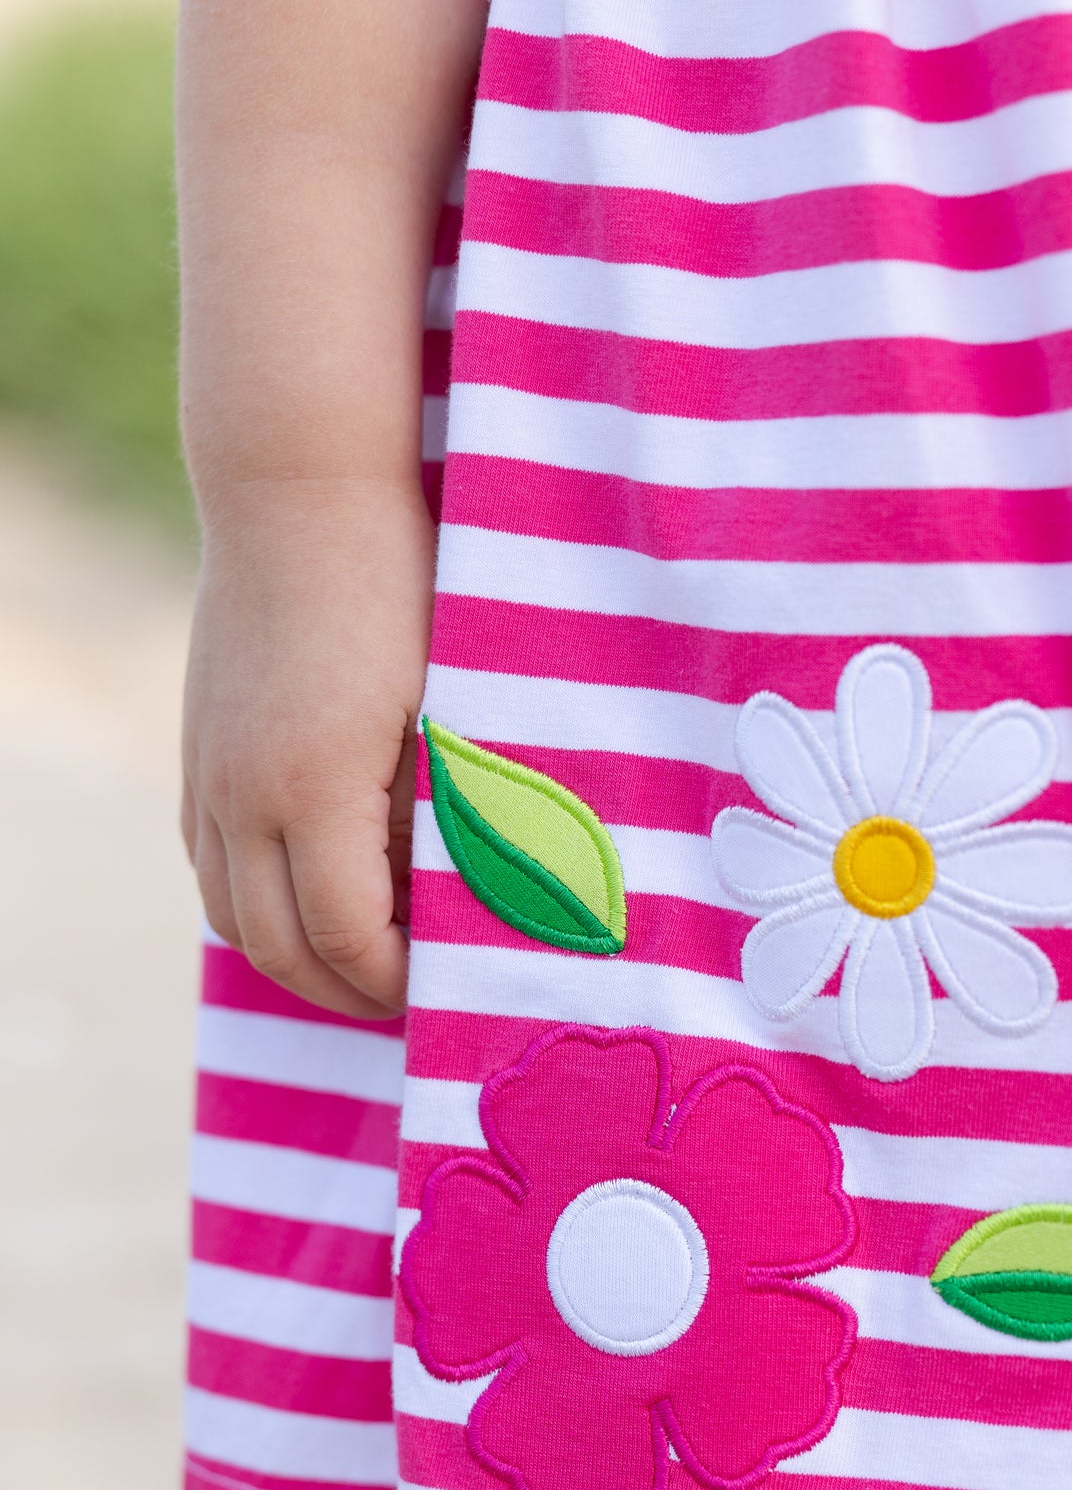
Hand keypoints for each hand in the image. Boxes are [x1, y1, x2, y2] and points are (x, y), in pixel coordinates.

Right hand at [181, 477, 433, 1018]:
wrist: (300, 489)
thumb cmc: (403, 590)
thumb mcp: (448, 710)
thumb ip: (448, 816)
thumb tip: (456, 907)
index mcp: (313, 790)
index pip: (348, 939)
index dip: (400, 983)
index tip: (453, 988)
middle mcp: (241, 795)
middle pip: (278, 948)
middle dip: (349, 992)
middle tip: (416, 999)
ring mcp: (207, 775)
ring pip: (231, 915)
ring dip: (297, 956)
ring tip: (369, 961)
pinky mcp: (197, 753)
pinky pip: (211, 864)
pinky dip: (259, 904)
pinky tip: (318, 893)